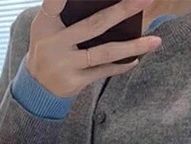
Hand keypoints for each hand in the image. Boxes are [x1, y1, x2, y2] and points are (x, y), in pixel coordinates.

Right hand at [27, 0, 161, 97]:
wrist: (36, 87)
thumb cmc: (48, 48)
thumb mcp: (48, 27)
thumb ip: (65, 11)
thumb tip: (107, 4)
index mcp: (46, 23)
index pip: (55, 2)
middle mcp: (54, 43)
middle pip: (94, 24)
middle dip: (122, 11)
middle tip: (144, 0)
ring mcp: (65, 64)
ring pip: (104, 52)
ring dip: (132, 46)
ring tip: (155, 41)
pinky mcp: (74, 82)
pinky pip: (103, 71)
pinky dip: (121, 66)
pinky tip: (137, 59)